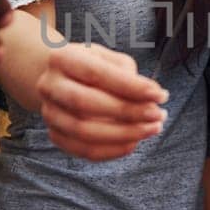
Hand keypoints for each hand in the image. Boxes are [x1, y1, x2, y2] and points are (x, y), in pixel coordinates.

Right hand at [37, 43, 166, 160]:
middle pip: (85, 104)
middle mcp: (49, 86)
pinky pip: (84, 150)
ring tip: (152, 129)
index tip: (160, 95)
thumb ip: (128, 76)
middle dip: (127, 112)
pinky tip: (134, 141)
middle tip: (158, 115)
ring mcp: (49, 113)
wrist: (60, 80)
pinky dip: (113, 150)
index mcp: (62, 58)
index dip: (130, 87)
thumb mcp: (109, 59)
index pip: (96, 74)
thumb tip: (150, 100)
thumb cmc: (92, 66)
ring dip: (124, 134)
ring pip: (84, 132)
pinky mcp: (55, 135)